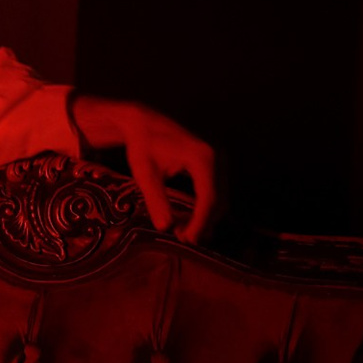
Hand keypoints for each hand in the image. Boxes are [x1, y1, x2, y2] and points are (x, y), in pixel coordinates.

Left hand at [71, 94, 218, 243]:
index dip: (200, 222)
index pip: (208, 198)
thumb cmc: (142, 145)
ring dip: (204, 218)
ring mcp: (216, 160)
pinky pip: (214, 191)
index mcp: (202, 158)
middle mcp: (215, 157)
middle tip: (182, 239)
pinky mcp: (212, 164)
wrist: (144, 123)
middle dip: (203, 223)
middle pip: (218, 200)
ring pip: (219, 198)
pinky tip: (186, 219)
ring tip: (182, 232)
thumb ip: (156, 199)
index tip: (188, 240)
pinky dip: (204, 208)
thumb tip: (165, 227)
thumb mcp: (145, 174)